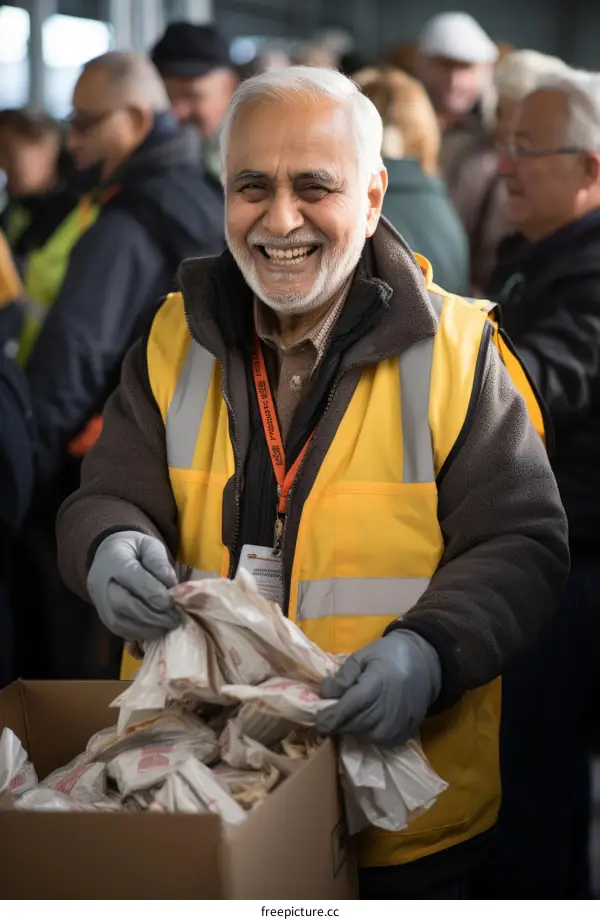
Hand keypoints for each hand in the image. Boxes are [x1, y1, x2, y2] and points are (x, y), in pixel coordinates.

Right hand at [87, 531, 179, 640]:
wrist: (107, 558)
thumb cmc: (134, 551)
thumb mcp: (148, 545)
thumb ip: (159, 561)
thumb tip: (170, 584)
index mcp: (116, 561)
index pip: (134, 579)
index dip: (155, 594)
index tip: (173, 602)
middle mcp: (103, 584)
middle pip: (125, 604)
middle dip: (153, 615)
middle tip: (175, 619)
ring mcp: (102, 604)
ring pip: (121, 622)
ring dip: (148, 628)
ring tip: (169, 626)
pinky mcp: (105, 618)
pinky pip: (120, 631)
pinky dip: (140, 634)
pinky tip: (157, 631)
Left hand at [316, 630, 441, 746]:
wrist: (424, 663)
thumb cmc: (389, 656)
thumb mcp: (363, 656)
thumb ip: (344, 676)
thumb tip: (325, 693)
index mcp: (375, 686)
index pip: (347, 710)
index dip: (328, 719)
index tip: (316, 722)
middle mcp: (386, 710)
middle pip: (352, 725)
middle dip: (337, 722)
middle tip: (330, 713)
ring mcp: (397, 725)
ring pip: (363, 737)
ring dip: (352, 729)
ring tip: (349, 715)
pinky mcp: (404, 734)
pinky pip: (378, 742)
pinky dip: (368, 734)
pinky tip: (367, 720)